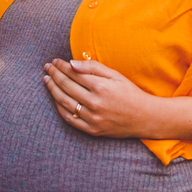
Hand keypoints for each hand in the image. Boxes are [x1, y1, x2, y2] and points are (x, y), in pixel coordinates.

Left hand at [42, 58, 157, 137]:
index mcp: (101, 87)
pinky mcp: (92, 130)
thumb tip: (71, 63)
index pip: (73, 74)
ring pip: (64, 102)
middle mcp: (95, 103)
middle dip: (54, 75)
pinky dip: (60, 108)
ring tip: (47, 81)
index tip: (54, 61)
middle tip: (47, 68)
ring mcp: (92, 118)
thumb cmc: (130, 92)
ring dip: (53, 90)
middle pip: (66, 86)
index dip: (61, 66)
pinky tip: (56, 99)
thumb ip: (92, 67)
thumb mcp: (115, 75)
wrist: (144, 117)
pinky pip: (70, 119)